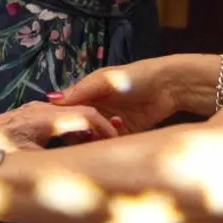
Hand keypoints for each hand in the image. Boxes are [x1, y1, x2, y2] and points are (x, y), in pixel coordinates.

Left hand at [0, 99, 117, 155]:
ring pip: (70, 114)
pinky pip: (60, 119)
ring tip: (100, 145)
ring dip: (87, 128)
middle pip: (82, 111)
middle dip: (101, 127)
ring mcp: (36, 111)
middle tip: (115, 144)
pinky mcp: (30, 117)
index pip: (86, 115)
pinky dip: (74, 129)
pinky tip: (77, 144)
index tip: (118, 142)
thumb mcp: (25, 161)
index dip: (105, 128)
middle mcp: (43, 109)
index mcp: (45, 117)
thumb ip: (54, 162)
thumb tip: (80, 169)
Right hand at [50, 53, 222, 130]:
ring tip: (96, 141)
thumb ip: (82, 89)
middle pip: (78, 127)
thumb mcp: (106, 80)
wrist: (170, 86)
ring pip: (93, 138)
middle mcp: (97, 109)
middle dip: (77, 134)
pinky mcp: (126, 133)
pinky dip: (108, 146)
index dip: (62, 119)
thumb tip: (52, 98)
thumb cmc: (136, 76)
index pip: (67, 110)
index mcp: (88, 94)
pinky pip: (111, 144)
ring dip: (93, 142)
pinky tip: (109, 144)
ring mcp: (110, 122)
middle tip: (79, 138)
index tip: (58, 128)